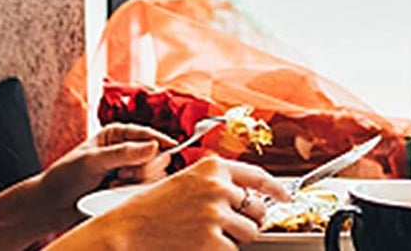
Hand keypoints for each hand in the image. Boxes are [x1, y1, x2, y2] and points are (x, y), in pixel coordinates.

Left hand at [0, 124, 182, 248]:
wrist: (51, 205)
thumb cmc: (66, 176)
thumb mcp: (93, 161)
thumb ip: (124, 154)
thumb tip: (155, 146)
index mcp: (118, 135)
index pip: (149, 134)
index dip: (162, 140)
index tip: (173, 148)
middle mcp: (126, 151)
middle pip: (156, 157)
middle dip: (142, 168)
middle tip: (121, 175)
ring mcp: (127, 172)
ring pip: (152, 176)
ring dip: (134, 184)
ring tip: (112, 187)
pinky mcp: (125, 191)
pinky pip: (142, 192)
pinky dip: (130, 195)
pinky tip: (112, 195)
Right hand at [90, 156, 289, 250]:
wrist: (125, 231)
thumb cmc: (149, 209)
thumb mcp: (185, 183)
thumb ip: (215, 186)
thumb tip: (244, 200)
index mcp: (213, 167)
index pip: (257, 176)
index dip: (276, 189)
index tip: (285, 197)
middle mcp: (219, 187)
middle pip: (256, 210)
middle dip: (248, 222)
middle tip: (228, 228)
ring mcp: (216, 215)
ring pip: (248, 234)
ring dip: (233, 240)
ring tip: (206, 238)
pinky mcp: (211, 242)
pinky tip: (199, 248)